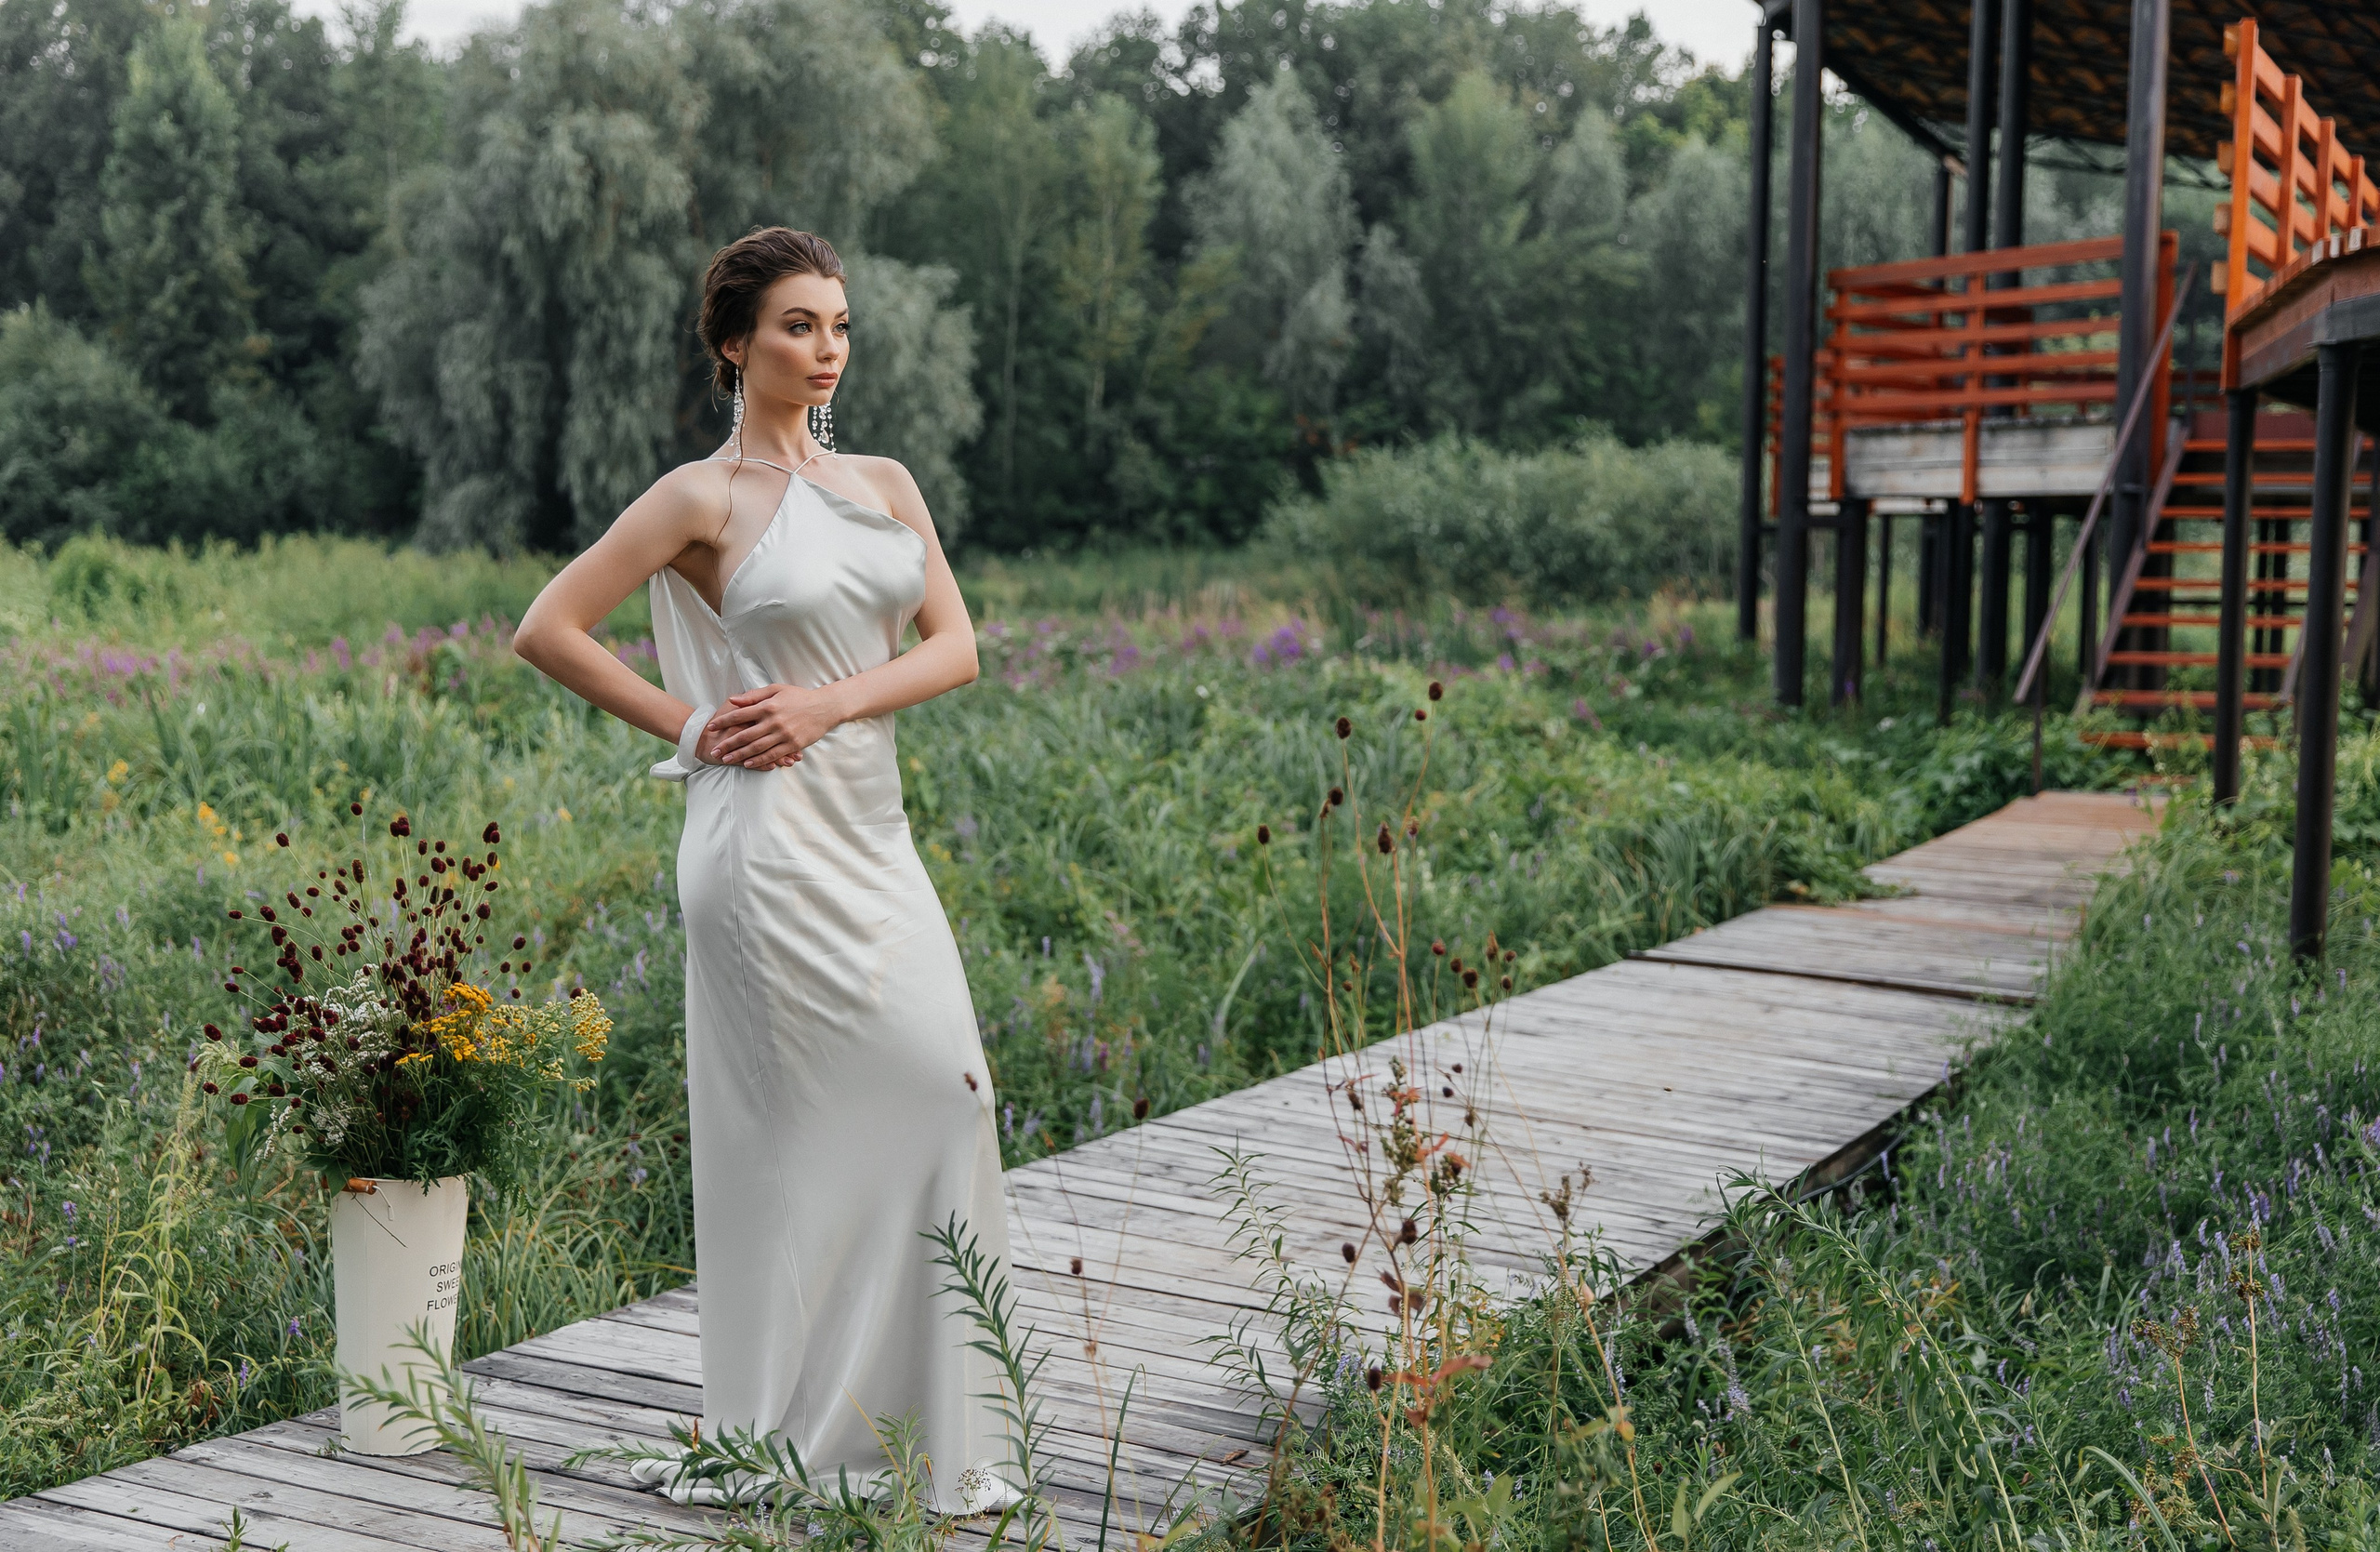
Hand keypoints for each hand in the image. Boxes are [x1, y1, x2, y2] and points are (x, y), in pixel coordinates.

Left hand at [703, 683, 841, 768]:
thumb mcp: (776, 689)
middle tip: (714, 751)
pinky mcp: (793, 745)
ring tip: (726, 760)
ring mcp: (783, 735)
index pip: (740, 715)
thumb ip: (754, 695)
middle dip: (727, 744)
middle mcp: (774, 721)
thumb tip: (733, 700)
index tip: (710, 727)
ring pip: (757, 748)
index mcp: (768, 706)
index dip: (723, 721)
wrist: (825, 707)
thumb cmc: (799, 697)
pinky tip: (748, 764)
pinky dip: (759, 760)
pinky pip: (773, 754)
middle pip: (745, 735)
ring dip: (740, 755)